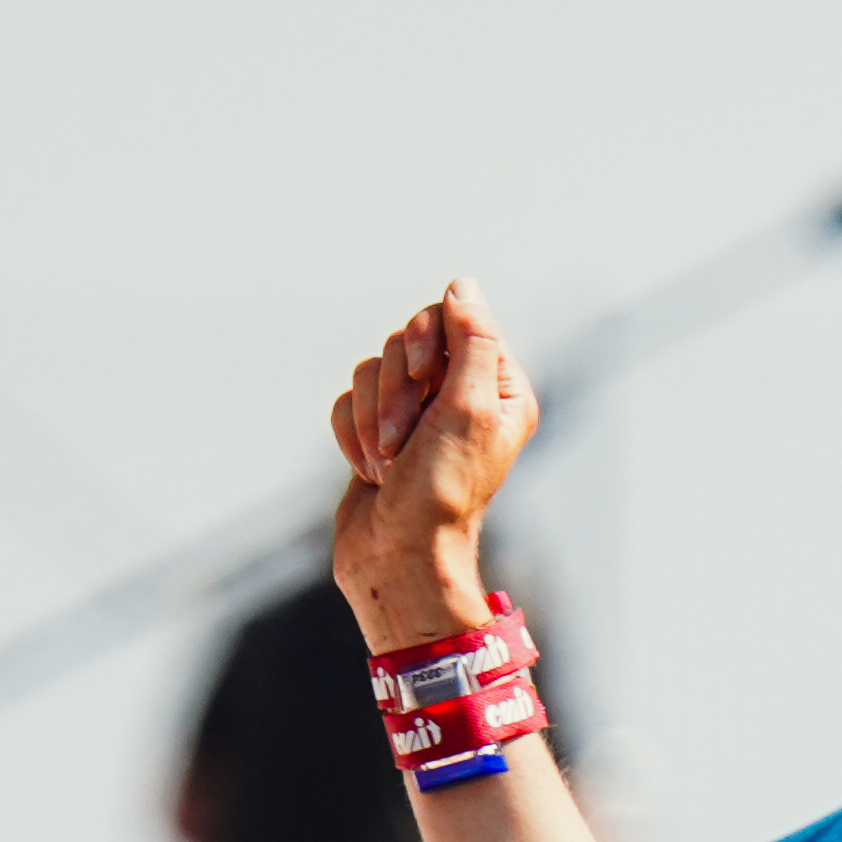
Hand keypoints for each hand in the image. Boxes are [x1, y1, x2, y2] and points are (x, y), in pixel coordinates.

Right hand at [326, 285, 539, 645]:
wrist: (398, 555)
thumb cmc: (441, 490)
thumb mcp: (468, 407)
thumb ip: (470, 340)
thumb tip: (461, 285)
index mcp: (495, 387)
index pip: (452, 319)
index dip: (424, 341)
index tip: (422, 378)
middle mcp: (459, 396)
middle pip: (403, 342)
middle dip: (395, 391)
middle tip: (404, 439)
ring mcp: (415, 416)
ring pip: (369, 371)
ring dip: (372, 419)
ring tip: (389, 466)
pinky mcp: (376, 433)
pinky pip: (346, 402)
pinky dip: (352, 436)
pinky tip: (371, 472)